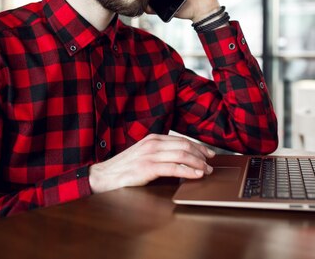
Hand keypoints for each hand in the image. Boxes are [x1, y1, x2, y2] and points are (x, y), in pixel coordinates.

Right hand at [88, 134, 214, 192]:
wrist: (103, 176)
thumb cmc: (124, 168)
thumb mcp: (143, 154)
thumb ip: (160, 153)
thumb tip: (181, 158)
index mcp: (153, 139)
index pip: (182, 140)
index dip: (198, 147)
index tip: (209, 154)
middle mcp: (153, 144)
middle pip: (184, 146)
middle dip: (201, 155)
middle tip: (211, 165)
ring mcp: (149, 155)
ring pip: (182, 155)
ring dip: (198, 163)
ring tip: (206, 171)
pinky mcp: (147, 168)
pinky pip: (173, 168)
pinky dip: (188, 171)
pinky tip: (196, 175)